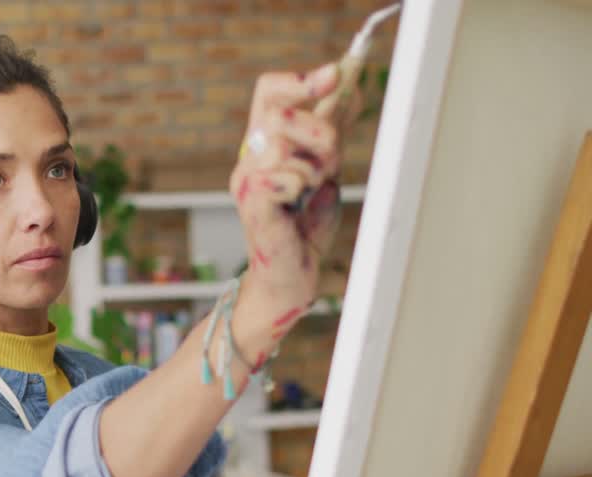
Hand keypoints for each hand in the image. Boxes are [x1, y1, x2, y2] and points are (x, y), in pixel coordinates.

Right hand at [229, 64, 359, 341]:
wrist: (291, 279)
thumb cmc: (304, 229)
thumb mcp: (326, 169)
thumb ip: (333, 129)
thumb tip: (351, 87)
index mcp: (264, 144)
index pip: (270, 91)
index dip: (301, 79)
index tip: (338, 74)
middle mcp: (249, 157)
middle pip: (280, 111)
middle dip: (319, 130)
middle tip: (331, 160)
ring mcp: (247, 181)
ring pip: (287, 144)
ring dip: (316, 164)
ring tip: (312, 190)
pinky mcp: (254, 205)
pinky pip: (288, 177)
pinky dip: (304, 188)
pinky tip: (297, 207)